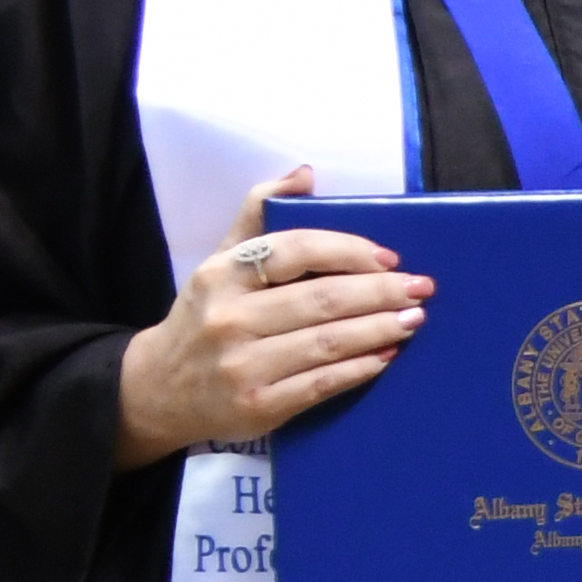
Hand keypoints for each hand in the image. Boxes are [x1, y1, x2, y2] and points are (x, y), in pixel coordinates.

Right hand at [112, 169, 433, 467]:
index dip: (348, 251)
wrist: (160, 388)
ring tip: (414, 319)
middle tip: (421, 288)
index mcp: (221, 275)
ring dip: (380, 328)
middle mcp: (228, 319)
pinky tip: (386, 356)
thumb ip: (257, 213)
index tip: (390, 257)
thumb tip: (304, 175)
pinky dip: (360, 368)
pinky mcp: (258, 406)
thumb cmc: (206, 315)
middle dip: (381, 292)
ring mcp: (242, 366)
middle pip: (321, 299)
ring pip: (327, 342)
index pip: (295, 251)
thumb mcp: (219, 261)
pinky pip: (321, 383)